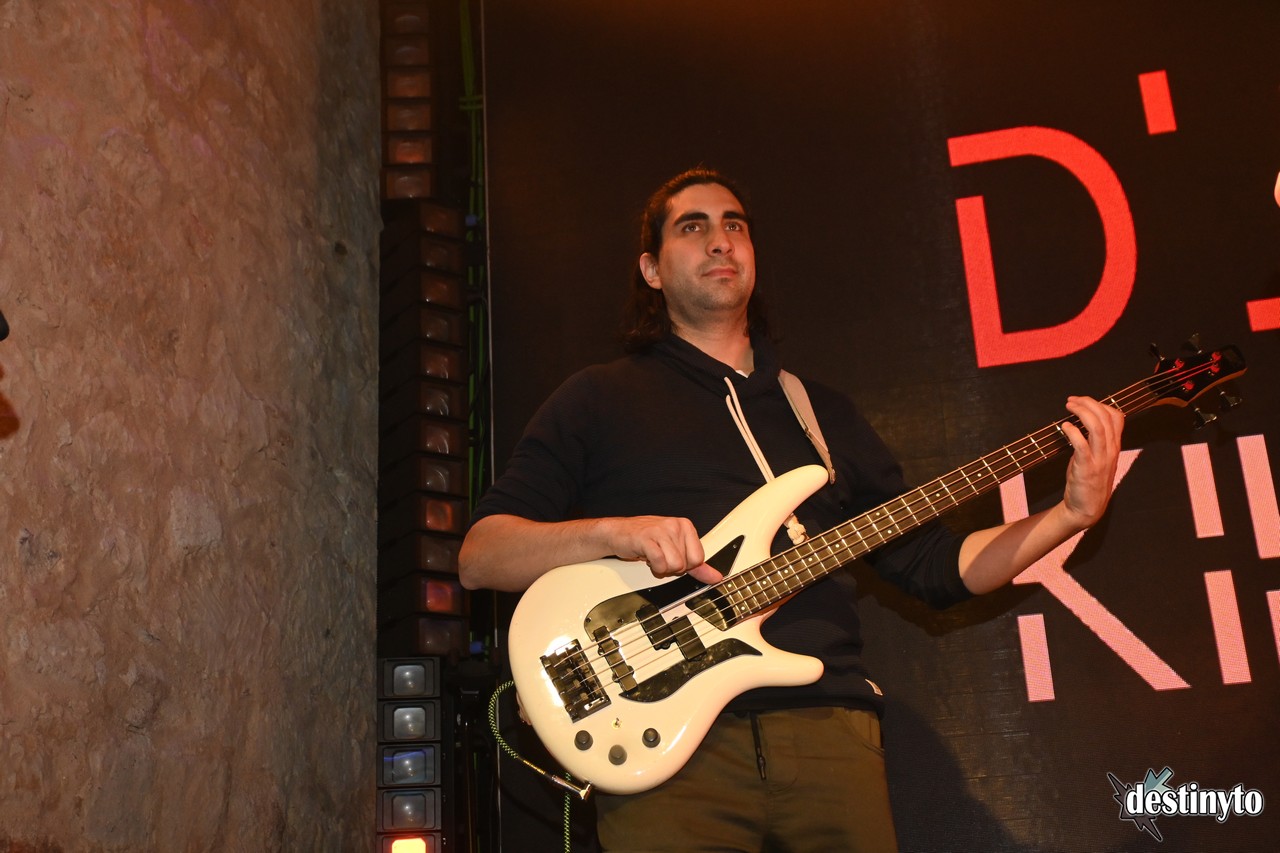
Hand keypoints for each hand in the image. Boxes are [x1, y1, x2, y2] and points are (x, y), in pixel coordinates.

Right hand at [605, 515, 723, 583]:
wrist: (618, 533)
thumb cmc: (646, 540)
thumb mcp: (675, 550)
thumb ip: (697, 566)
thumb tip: (715, 577)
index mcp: (686, 526)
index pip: (699, 558)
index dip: (685, 566)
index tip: (673, 557)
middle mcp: (675, 526)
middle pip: (685, 564)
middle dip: (671, 567)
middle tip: (660, 556)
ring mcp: (661, 531)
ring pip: (674, 565)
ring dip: (661, 568)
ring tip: (653, 557)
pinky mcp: (646, 538)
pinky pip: (659, 562)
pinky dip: (653, 566)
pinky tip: (647, 557)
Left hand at [1059, 395, 1124, 528]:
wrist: (1087, 509)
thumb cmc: (1089, 481)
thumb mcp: (1098, 457)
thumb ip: (1096, 440)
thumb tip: (1083, 420)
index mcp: (1114, 447)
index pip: (1117, 417)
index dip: (1101, 404)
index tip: (1083, 401)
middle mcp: (1110, 451)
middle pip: (1106, 418)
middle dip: (1088, 403)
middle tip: (1071, 400)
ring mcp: (1099, 460)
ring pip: (1097, 428)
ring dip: (1082, 413)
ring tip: (1069, 406)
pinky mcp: (1086, 468)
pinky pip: (1082, 445)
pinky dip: (1074, 432)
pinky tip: (1065, 427)